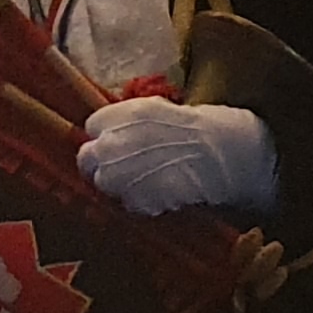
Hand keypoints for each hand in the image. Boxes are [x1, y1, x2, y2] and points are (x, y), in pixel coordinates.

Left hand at [80, 98, 276, 215]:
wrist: (225, 153)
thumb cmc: (202, 126)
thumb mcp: (160, 110)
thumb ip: (132, 121)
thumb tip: (118, 133)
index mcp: (118, 114)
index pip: (92, 127)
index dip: (106, 137)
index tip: (119, 144)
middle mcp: (110, 143)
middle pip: (87, 158)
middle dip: (102, 164)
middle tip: (125, 169)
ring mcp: (118, 174)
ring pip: (104, 183)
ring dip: (121, 185)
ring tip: (149, 183)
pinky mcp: (133, 199)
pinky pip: (129, 203)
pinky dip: (143, 202)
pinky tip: (163, 194)